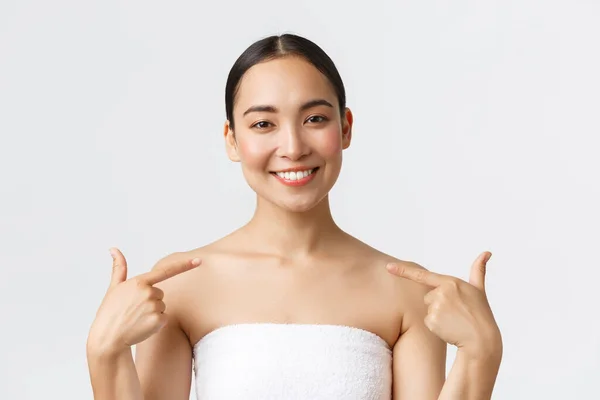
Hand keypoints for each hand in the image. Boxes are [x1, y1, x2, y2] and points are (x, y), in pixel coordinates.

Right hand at [87, 248, 200, 357]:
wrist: (107, 338)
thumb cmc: (110, 312)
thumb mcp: (114, 287)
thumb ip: (119, 267)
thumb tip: (113, 249)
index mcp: (139, 282)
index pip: (166, 271)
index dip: (184, 265)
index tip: (199, 261)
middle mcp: (148, 292)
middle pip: (161, 294)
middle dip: (151, 301)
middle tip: (134, 310)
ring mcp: (153, 307)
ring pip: (162, 307)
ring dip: (153, 313)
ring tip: (136, 319)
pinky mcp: (158, 321)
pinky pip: (164, 319)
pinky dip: (156, 324)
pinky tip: (142, 327)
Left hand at [386, 252, 501, 359]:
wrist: (481, 340)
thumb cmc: (480, 314)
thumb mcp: (479, 290)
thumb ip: (478, 270)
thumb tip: (487, 252)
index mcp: (451, 282)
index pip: (422, 275)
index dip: (403, 270)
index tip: (388, 267)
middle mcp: (441, 292)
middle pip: (428, 296)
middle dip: (438, 303)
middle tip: (455, 312)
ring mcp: (436, 306)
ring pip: (428, 308)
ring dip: (437, 315)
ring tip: (454, 320)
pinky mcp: (431, 320)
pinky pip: (427, 321)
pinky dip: (436, 326)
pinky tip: (449, 328)